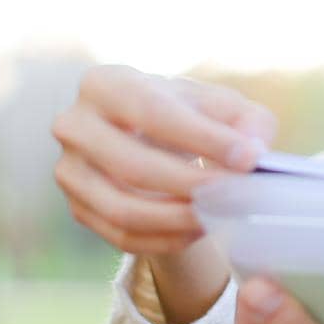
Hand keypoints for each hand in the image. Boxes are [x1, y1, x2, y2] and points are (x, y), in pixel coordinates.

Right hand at [50, 67, 276, 257]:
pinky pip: (122, 237)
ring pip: (124, 210)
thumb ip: (245, 119)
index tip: (247, 158)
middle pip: (134, 166)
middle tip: (237, 195)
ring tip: (220, 217)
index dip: (202, 138)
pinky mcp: (77, 209)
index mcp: (105, 83)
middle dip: (191, 186)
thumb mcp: (217, 104)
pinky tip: (198, 231)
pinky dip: (165, 240)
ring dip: (179, 220)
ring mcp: (68, 171)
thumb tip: (255, 148)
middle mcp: (74, 125)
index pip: (152, 112)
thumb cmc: (185, 115)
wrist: (146, 139)